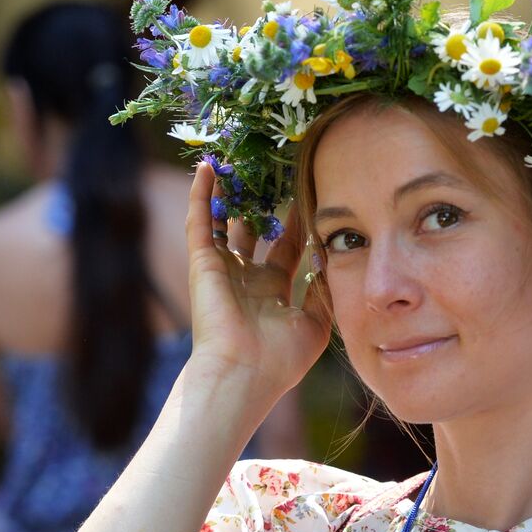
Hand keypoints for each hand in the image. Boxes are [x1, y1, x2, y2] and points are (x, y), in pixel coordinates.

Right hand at [184, 161, 331, 394]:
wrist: (244, 373)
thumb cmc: (281, 358)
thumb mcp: (316, 323)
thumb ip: (324, 291)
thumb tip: (332, 258)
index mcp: (272, 291)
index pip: (288, 247)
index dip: (300, 222)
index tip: (313, 194)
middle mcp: (246, 277)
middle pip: (258, 230)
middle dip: (269, 202)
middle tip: (281, 170)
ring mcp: (222, 268)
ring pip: (226, 220)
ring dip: (232, 192)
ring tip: (242, 158)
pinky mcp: (202, 263)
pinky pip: (199, 221)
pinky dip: (201, 194)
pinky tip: (207, 166)